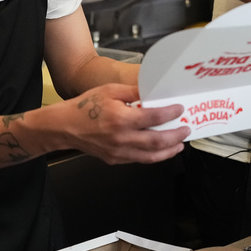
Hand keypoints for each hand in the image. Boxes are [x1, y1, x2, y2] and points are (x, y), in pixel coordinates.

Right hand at [61, 84, 189, 164]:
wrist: (64, 127)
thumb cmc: (85, 106)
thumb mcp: (110, 91)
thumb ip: (134, 92)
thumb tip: (153, 91)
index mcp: (121, 119)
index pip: (153, 118)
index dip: (170, 114)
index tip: (180, 109)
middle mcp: (121, 138)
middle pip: (157, 141)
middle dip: (176, 136)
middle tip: (187, 130)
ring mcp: (118, 152)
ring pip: (150, 156)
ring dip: (168, 151)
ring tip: (179, 145)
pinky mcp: (114, 159)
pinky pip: (139, 159)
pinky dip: (153, 156)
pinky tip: (161, 150)